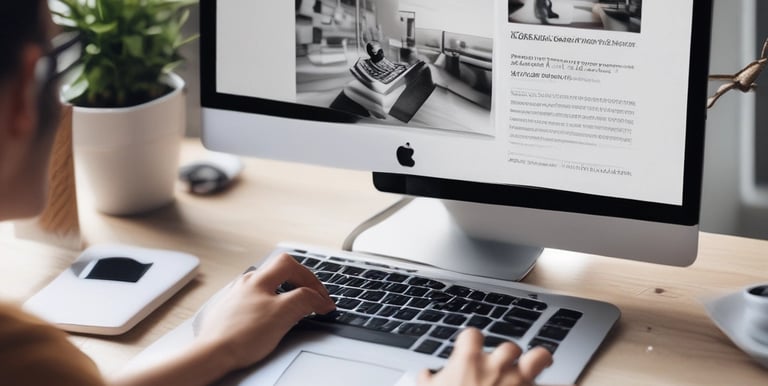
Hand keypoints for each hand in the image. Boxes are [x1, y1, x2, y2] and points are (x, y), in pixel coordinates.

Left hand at [195, 253, 335, 369]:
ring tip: (294, 311)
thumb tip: (319, 299)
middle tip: (312, 299)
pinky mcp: (230, 313)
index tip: (322, 300)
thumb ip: (305, 301)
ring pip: (267, 288)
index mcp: (259, 279)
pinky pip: (256, 303)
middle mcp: (246, 284)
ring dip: (285, 295)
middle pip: (279, 272)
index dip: (312, 280)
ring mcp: (236, 297)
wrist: (212, 354)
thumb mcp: (283, 314)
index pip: (292, 265)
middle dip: (300, 284)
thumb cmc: (242, 335)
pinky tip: (271, 321)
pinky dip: (270, 307)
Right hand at [418, 328, 552, 385]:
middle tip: (508, 362)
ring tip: (542, 361)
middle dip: (510, 354)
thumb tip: (425, 378)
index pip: (472, 336)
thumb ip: (429, 382)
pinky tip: (572, 385)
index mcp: (468, 361)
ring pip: (538, 357)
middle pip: (509, 347)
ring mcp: (518, 382)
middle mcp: (496, 366)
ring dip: (539, 359)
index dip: (472, 341)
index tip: (471, 347)